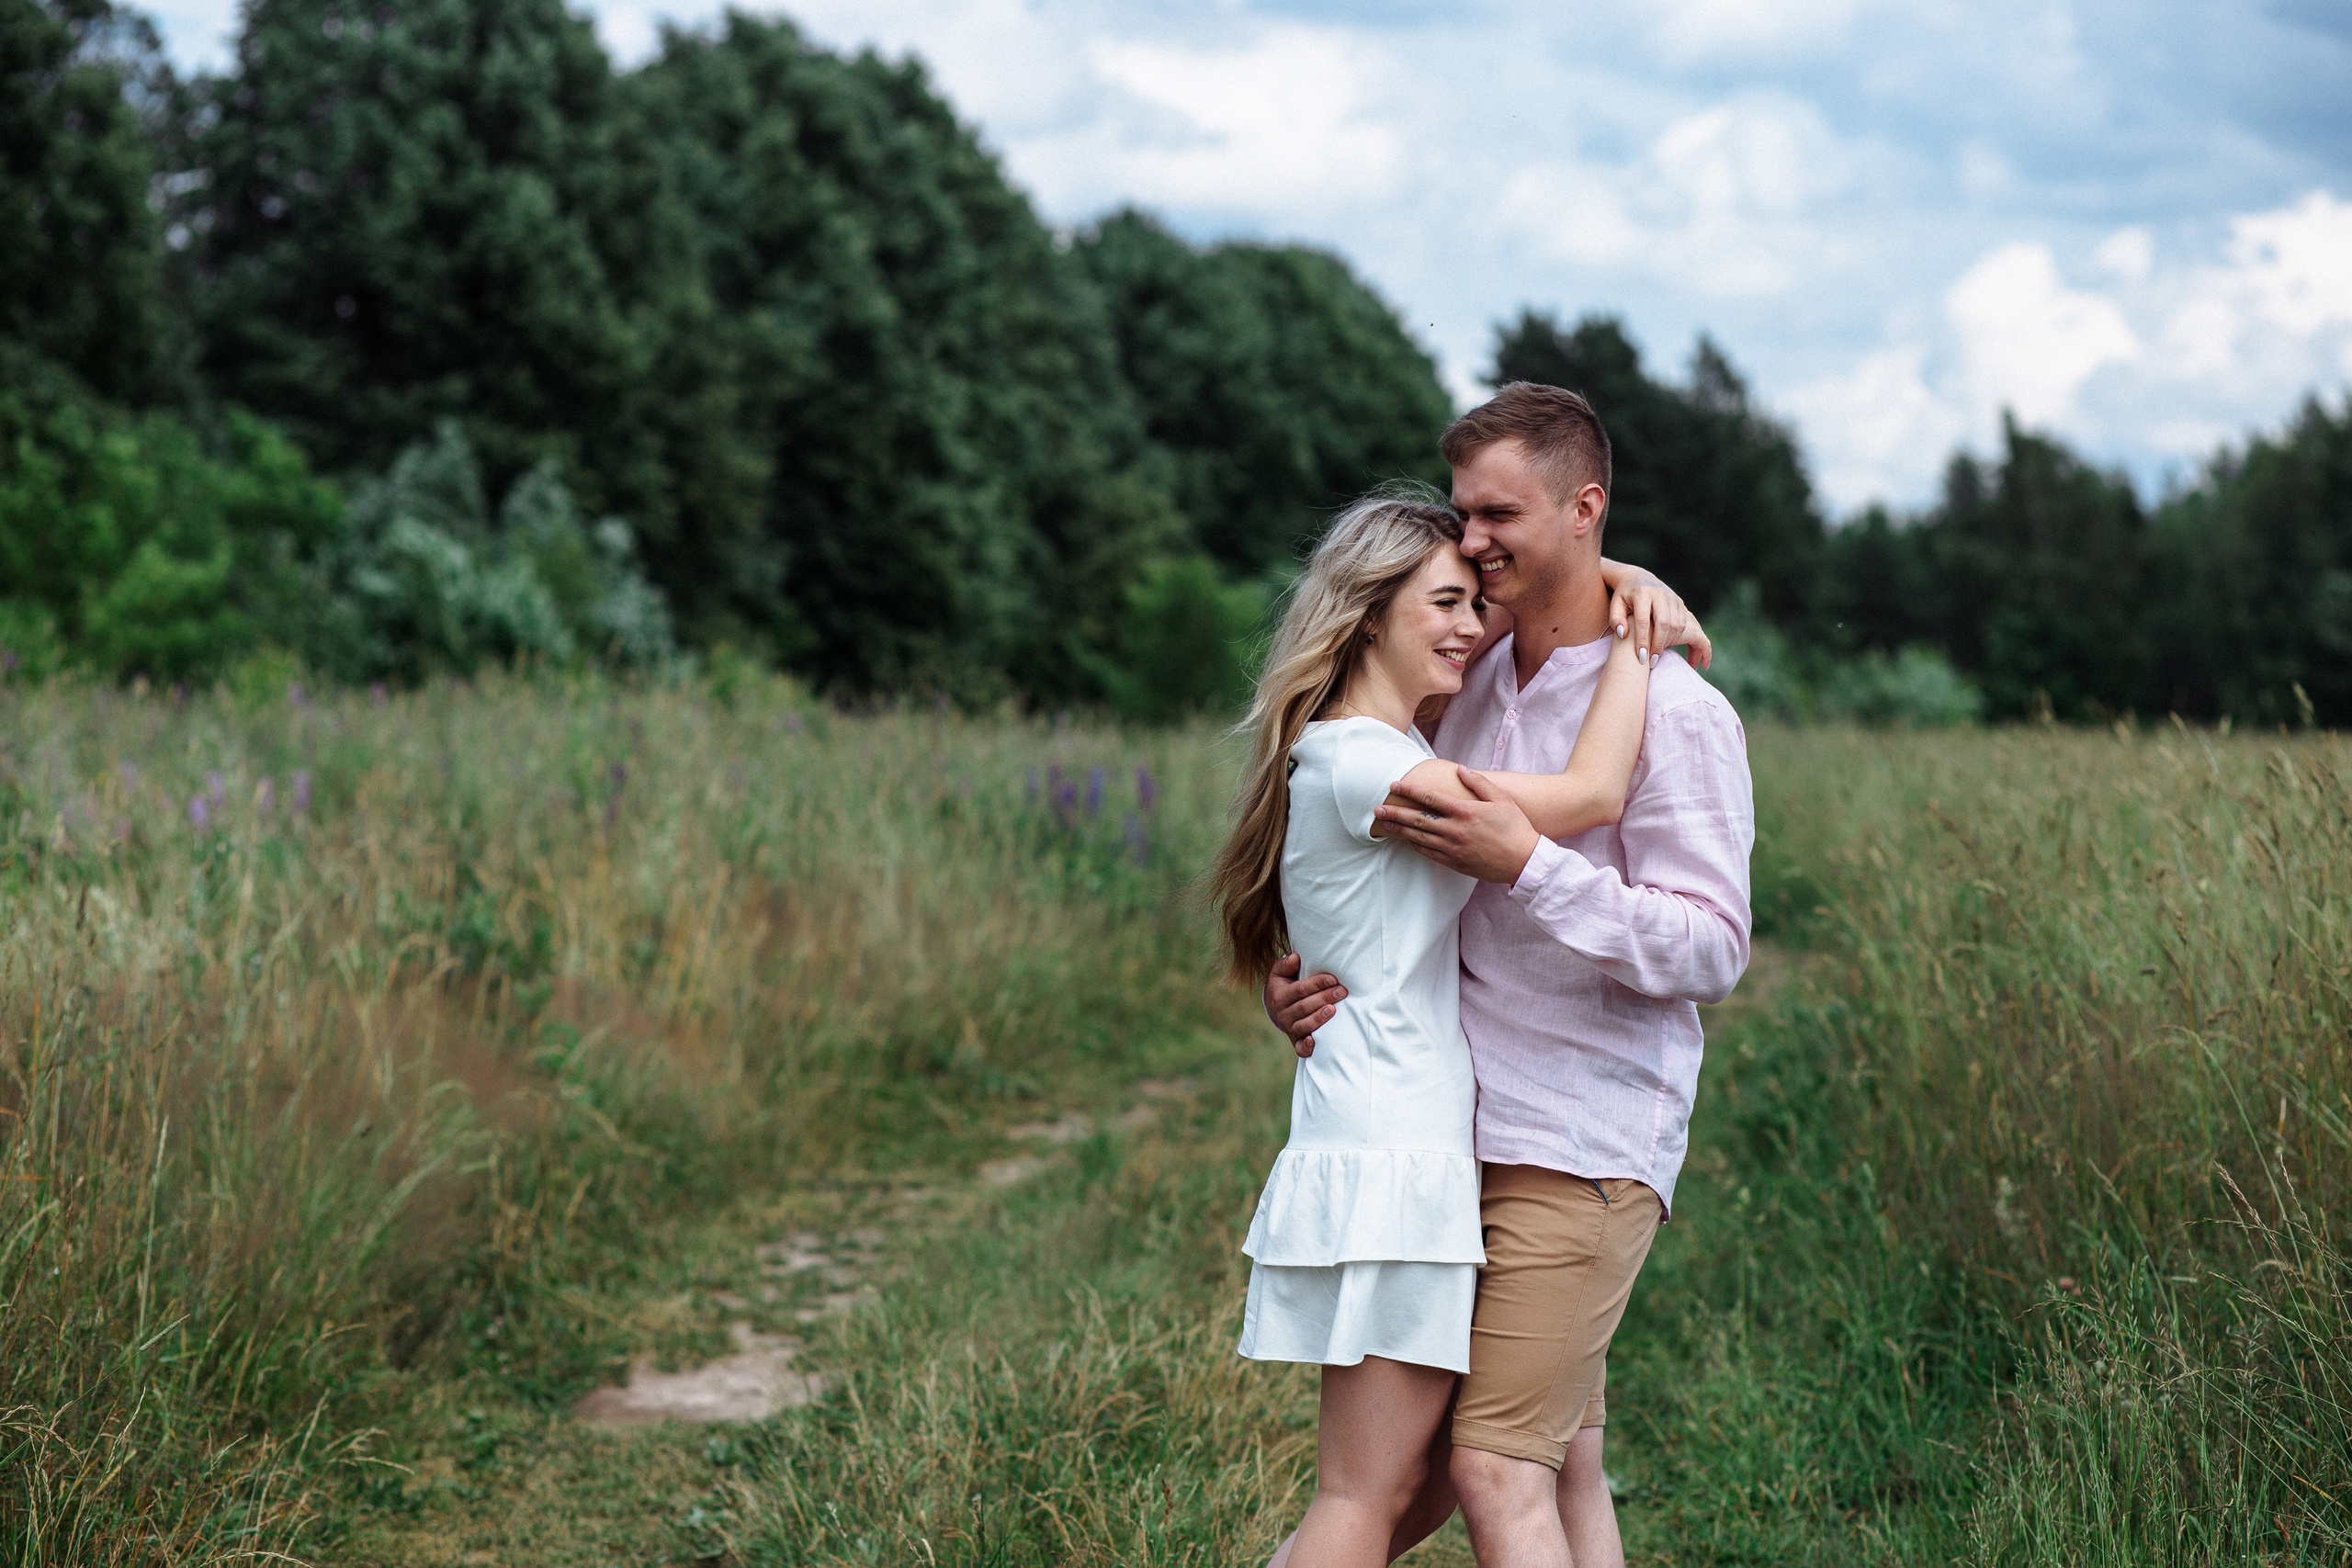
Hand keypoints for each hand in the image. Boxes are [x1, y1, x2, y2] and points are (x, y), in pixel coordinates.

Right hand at [1265, 951, 1344, 1057]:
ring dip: (1319, 1018)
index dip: (1317, 984)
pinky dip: (1306, 1047)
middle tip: (1342, 992)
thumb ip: (1286, 964)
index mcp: (1279, 996)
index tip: (1333, 979)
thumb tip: (1295, 957)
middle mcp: (1282, 1014)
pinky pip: (1299, 1048)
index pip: (1300, 990)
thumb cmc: (1283, 985)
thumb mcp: (1279, 973)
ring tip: (1333, 1010)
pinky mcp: (1295, 1041)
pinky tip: (1315, 1041)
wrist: (1274, 1008)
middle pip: (1305, 1006)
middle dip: (1324, 998)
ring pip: (1304, 1025)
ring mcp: (1289, 1028)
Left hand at [1372, 766, 1540, 883]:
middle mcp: (1455, 830)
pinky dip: (1415, 845)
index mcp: (1465, 811)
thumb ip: (1479, 782)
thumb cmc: (1515, 827)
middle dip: (1395, 813)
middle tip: (1377, 808)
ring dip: (1399, 830)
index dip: (1409, 791)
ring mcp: (1453, 849)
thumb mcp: (1501, 799)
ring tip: (1384, 824)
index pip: (1429, 798)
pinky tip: (1406, 840)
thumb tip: (1460, 769)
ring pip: (1419, 837)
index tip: (1394, 786)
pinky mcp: (1455, 863)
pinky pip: (1429, 853)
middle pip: (1417, 819)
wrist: (1524, 861)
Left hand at [1608, 576, 1711, 669]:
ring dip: (1669, 643)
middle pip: (1663, 623)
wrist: (1638, 578)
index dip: (1642, 640)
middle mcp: (1659, 593)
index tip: (1640, 657)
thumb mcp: (1615, 605)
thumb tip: (1622, 634)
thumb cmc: (1623, 596)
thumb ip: (1615, 619)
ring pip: (1676, 624)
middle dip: (1658, 645)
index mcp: (1642, 593)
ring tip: (1658, 656)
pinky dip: (1677, 637)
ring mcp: (1672, 597)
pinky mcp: (1679, 602)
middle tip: (1651, 662)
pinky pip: (1683, 622)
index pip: (1643, 621)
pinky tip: (1667, 646)